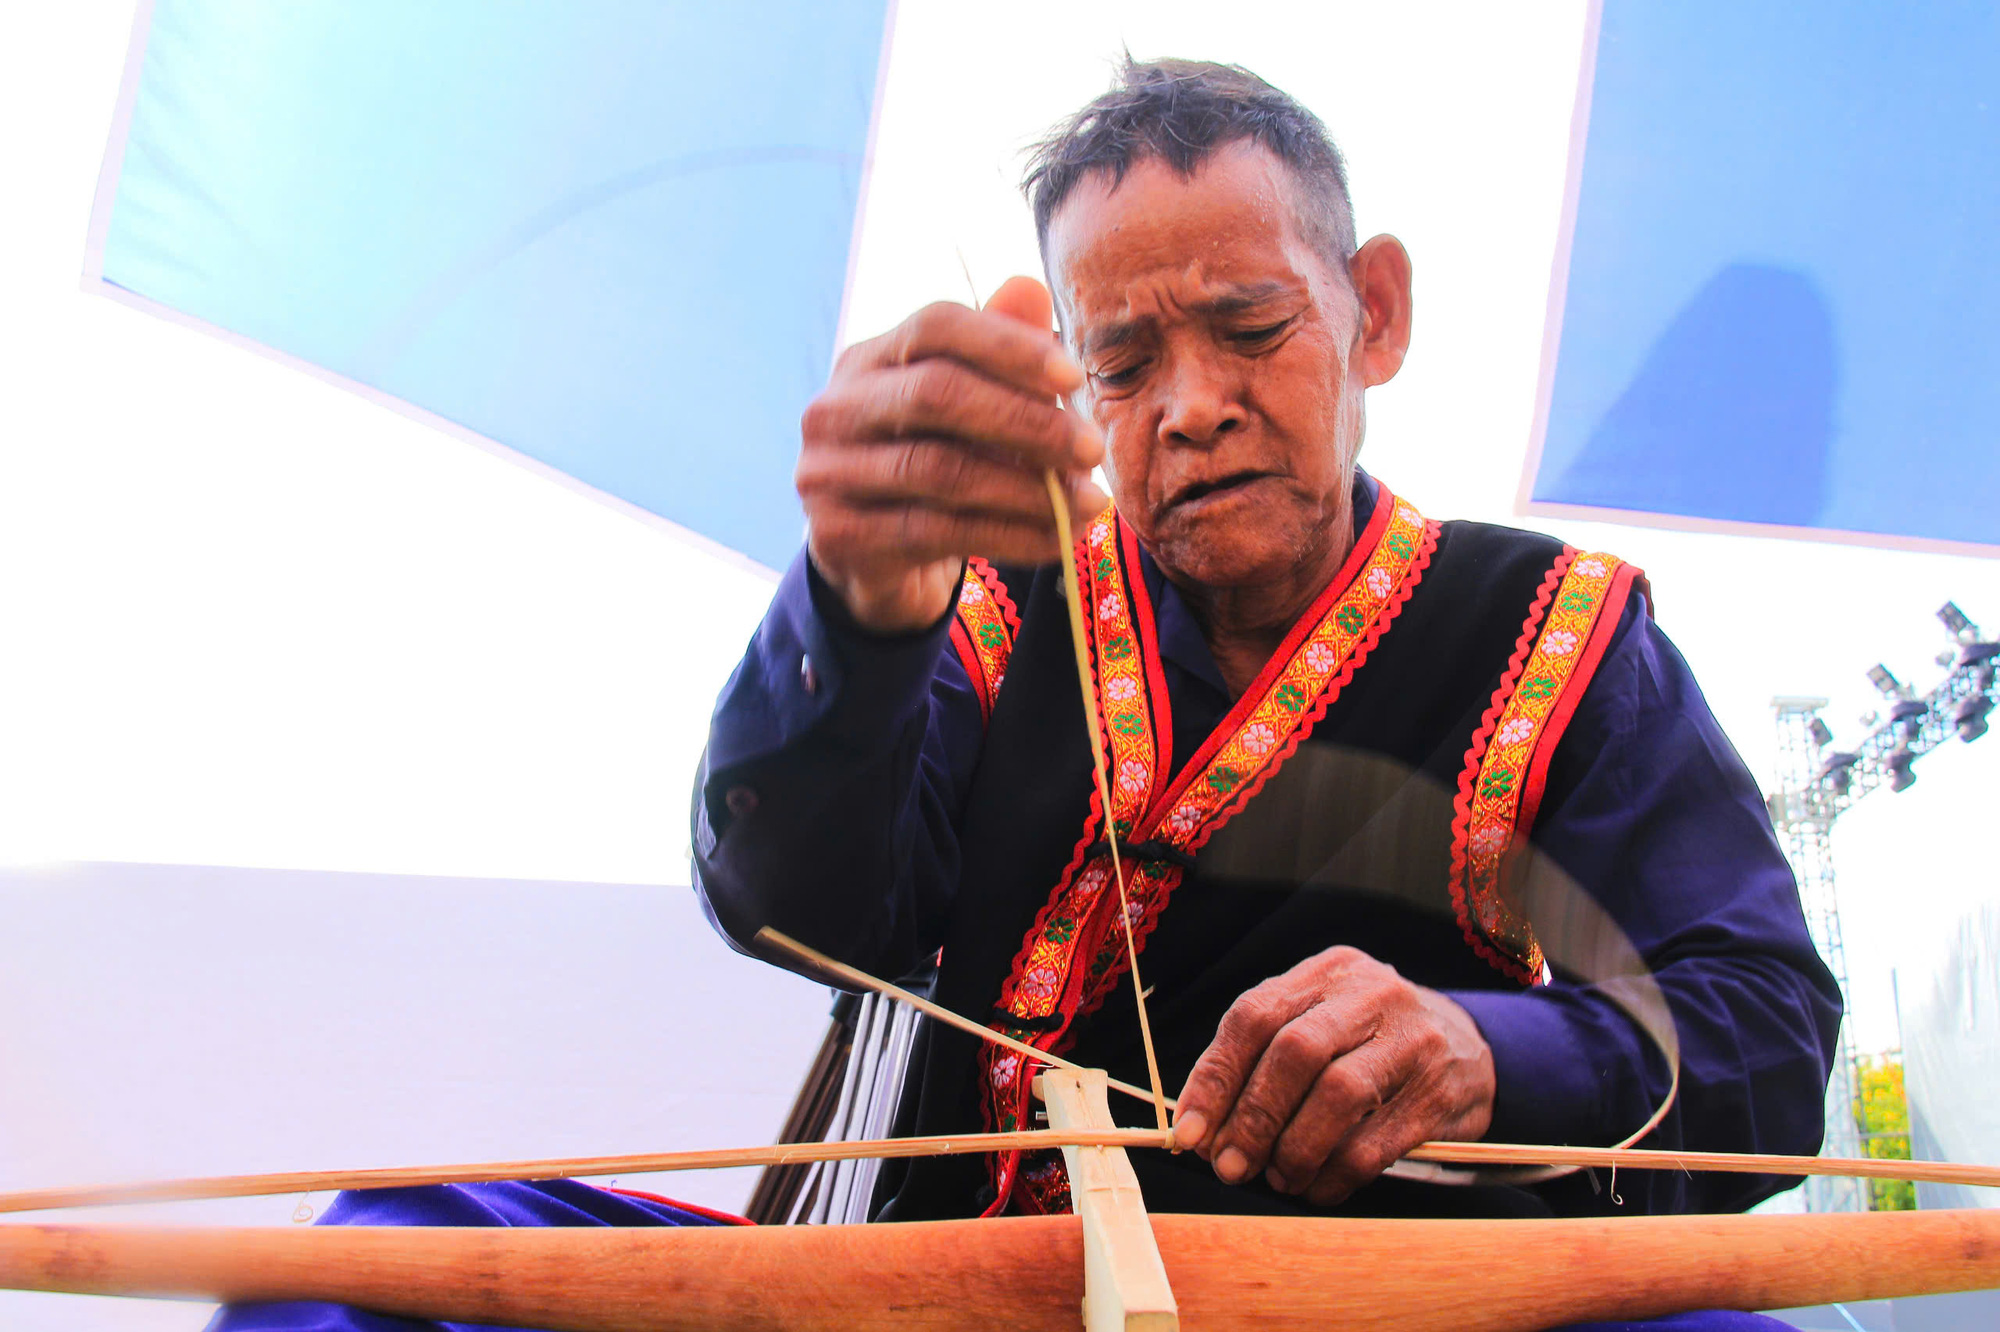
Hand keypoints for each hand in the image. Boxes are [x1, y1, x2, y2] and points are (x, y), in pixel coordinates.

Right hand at [798, 276, 1107, 632]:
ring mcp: (828, 472)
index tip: (1074, 376)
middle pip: (936, 394)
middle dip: (1026, 422)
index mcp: (868, 358)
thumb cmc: (933, 464)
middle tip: (1092, 449)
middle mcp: (835, 407)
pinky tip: (1057, 539)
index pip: (935, 325)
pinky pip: (938, 532)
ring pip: (939, 471)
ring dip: (1027, 490)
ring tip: (1088, 502)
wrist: (872, 558)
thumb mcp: (968, 410)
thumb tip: (1032, 288)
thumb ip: (998, 354)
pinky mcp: (838, 533)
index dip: (1007, 344)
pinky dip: (1009, 535)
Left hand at [1172, 946, 1495, 1205]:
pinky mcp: (1438, 1091)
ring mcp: (1410, 1040)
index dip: (1215, 1078)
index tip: (1191, 1133)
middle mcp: (1370, 995)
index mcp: (1326, 972)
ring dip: (1293, 1149)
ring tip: (1276, 1178)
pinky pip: (1375, 1142)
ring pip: (1337, 1095)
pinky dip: (1334, 1174)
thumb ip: (1260, 1059)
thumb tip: (1199, 1128)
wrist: (1466, 1049)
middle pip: (1294, 1053)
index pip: (1254, 1016)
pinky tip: (1315, 1187)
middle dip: (1252, 1119)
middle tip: (1230, 1167)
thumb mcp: (1318, 1023)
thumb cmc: (1366, 1043)